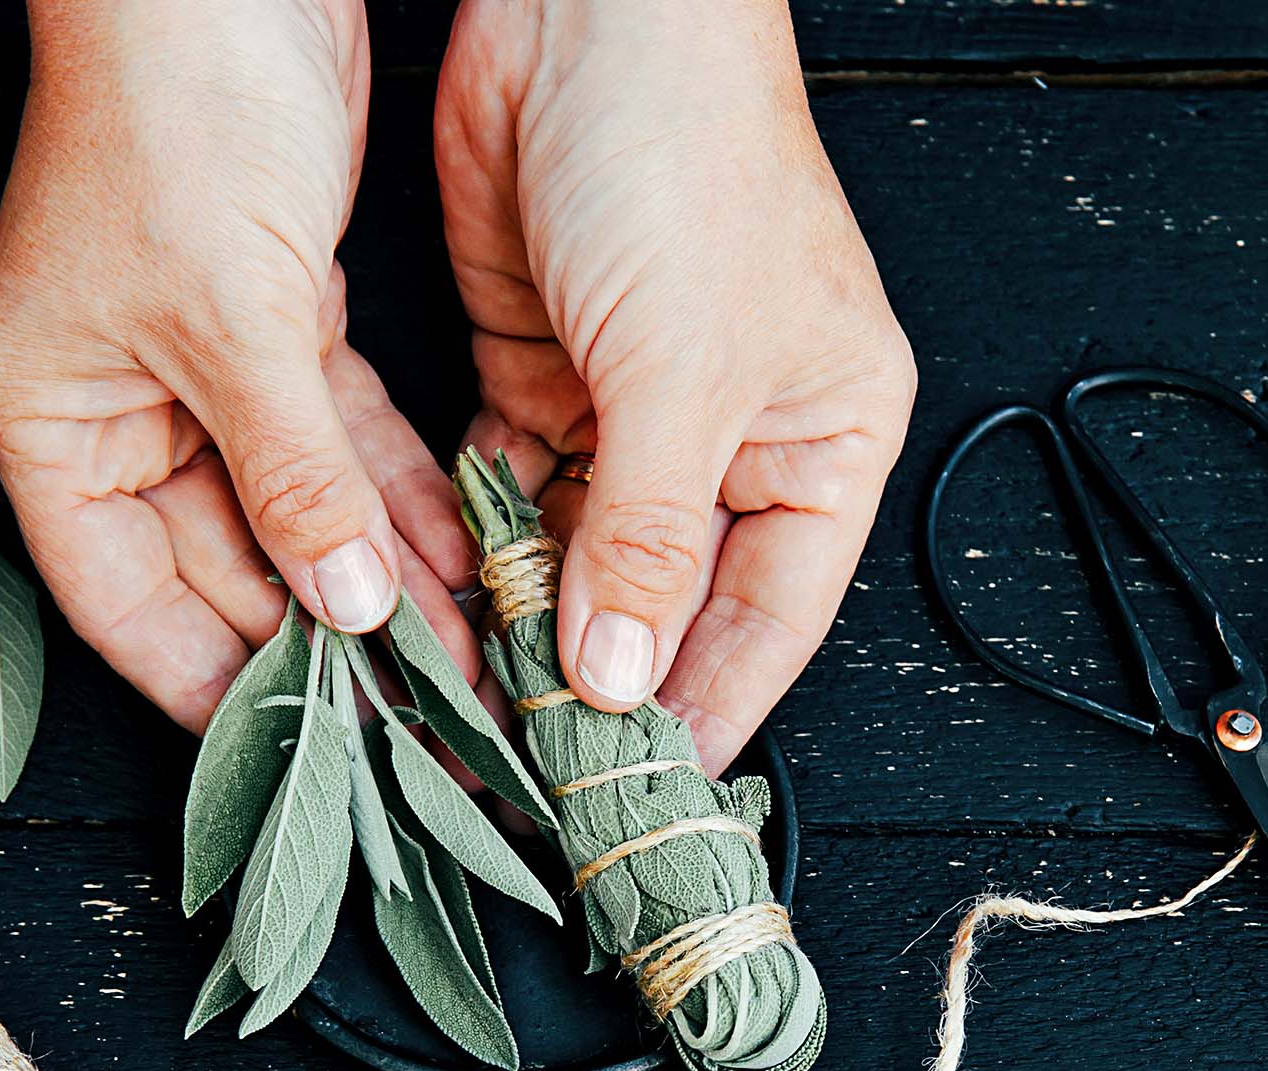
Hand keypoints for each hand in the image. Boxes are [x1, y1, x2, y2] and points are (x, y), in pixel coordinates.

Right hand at [0, 0, 479, 731]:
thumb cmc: (175, 107)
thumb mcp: (234, 318)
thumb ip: (291, 476)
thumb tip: (343, 604)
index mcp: (49, 420)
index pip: (124, 605)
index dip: (207, 687)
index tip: (299, 758)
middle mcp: (117, 408)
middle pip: (218, 570)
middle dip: (319, 642)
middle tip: (414, 725)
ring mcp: (197, 370)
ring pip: (294, 514)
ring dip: (375, 582)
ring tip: (459, 664)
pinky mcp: (279, 324)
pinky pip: (342, 444)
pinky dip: (397, 499)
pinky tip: (458, 563)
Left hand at [434, 0, 915, 771]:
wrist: (586, 13)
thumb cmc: (688, 157)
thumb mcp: (684, 371)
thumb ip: (647, 537)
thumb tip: (619, 678)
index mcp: (820, 441)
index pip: (766, 619)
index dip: (706, 710)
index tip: (641, 796)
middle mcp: (728, 441)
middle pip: (666, 604)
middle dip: (604, 686)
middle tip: (539, 777)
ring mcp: (629, 416)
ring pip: (578, 563)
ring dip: (531, 634)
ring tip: (482, 721)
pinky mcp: (539, 378)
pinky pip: (507, 503)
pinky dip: (478, 558)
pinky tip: (447, 620)